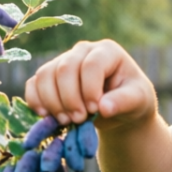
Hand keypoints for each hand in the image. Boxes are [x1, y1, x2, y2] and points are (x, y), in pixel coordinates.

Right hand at [25, 40, 157, 128]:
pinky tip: (46, 116)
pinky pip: (34, 84)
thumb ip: (123, 102)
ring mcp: (63, 61)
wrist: (120, 108)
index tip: (94, 110)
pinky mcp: (50, 76)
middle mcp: (83, 51)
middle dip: (69, 98)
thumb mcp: (138, 100)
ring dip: (52, 101)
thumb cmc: (133, 99)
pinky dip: (36, 100)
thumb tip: (103, 108)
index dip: (89, 88)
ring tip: (66, 121)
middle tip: (79, 119)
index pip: (91, 65)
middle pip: (65, 69)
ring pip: (45, 75)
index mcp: (108, 51)